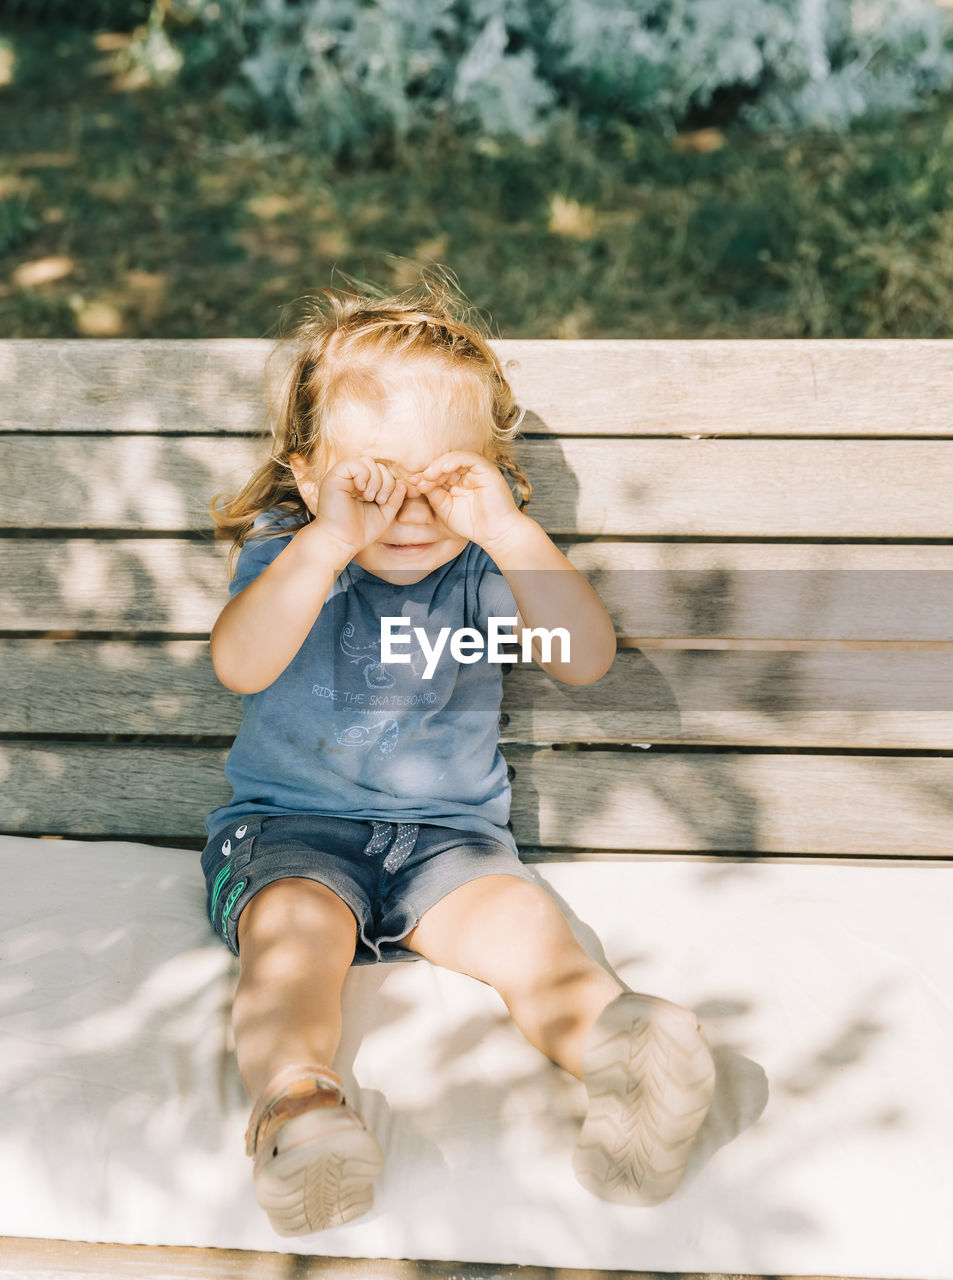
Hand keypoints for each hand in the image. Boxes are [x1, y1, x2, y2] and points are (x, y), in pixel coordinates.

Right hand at [303, 456, 406, 561]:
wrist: (341, 541)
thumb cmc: (361, 531)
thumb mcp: (384, 514)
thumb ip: (395, 499)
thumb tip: (402, 484)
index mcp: (362, 485)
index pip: (382, 471)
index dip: (390, 482)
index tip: (384, 501)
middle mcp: (351, 478)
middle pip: (377, 464)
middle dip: (386, 481)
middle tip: (379, 500)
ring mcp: (342, 476)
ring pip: (367, 461)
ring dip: (376, 479)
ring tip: (370, 497)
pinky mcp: (334, 476)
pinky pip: (354, 463)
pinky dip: (364, 475)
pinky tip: (361, 490)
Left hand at [409, 451, 524, 549]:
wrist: (495, 534)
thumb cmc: (472, 525)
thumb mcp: (445, 509)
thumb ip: (433, 495)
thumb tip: (417, 481)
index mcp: (459, 482)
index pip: (439, 473)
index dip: (424, 477)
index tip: (411, 484)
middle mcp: (468, 474)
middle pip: (444, 464)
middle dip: (429, 472)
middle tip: (417, 482)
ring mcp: (477, 470)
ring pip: (454, 458)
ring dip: (438, 466)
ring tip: (427, 476)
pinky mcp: (486, 468)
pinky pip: (468, 458)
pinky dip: (452, 461)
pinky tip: (441, 470)